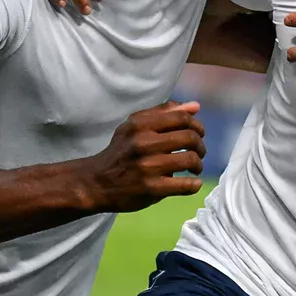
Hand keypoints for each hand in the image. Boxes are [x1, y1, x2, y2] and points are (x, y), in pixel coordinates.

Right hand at [85, 101, 204, 211]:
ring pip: (190, 160)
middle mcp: (143, 143)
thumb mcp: (135, 126)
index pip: (182, 118)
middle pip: (189, 137)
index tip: (198, 134)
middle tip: (199, 153)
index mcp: (140, 125)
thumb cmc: (121, 151)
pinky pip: (184, 185)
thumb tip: (195, 106)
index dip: (197, 125)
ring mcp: (147, 167)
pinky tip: (193, 183)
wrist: (95, 182)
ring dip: (198, 165)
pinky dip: (194, 184)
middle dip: (200, 146)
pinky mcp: (151, 188)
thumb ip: (164, 113)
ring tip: (195, 168)